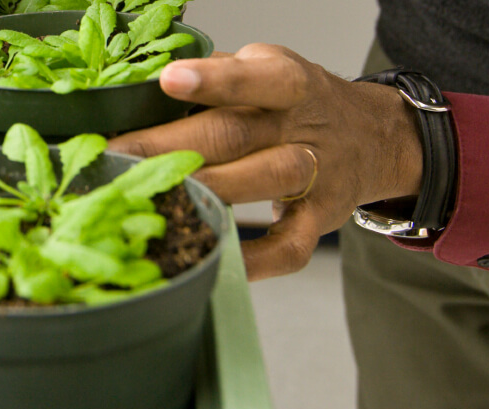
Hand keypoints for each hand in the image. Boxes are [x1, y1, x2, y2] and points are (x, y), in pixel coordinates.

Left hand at [109, 44, 424, 280]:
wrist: (373, 136)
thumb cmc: (295, 104)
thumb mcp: (266, 69)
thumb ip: (216, 79)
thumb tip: (140, 93)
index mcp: (288, 81)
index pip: (254, 76)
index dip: (213, 79)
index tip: (168, 81)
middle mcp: (303, 126)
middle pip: (234, 135)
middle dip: (169, 147)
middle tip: (114, 157)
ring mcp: (315, 176)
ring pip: (259, 184)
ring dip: (203, 193)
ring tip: (148, 200)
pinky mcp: (319, 221)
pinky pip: (286, 248)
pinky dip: (250, 260)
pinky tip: (209, 256)